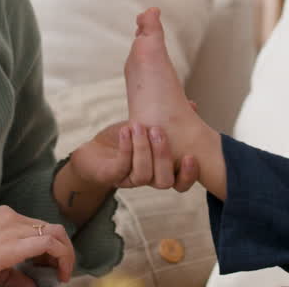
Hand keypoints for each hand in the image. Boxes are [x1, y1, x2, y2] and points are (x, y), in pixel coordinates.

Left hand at [70, 120, 199, 189]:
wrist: (95, 151)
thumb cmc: (127, 139)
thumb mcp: (150, 125)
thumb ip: (171, 118)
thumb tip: (193, 105)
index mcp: (162, 171)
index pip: (181, 184)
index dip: (189, 175)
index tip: (190, 156)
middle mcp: (148, 179)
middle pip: (164, 181)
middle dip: (163, 157)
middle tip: (158, 131)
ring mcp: (129, 180)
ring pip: (143, 175)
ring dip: (142, 149)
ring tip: (138, 126)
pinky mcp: (111, 177)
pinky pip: (121, 167)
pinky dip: (126, 148)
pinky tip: (126, 131)